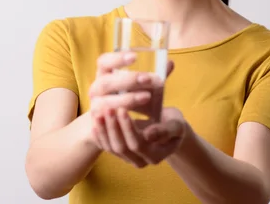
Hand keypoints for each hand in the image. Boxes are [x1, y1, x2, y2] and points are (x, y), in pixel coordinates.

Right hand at [88, 52, 166, 121]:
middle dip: (127, 80)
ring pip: (106, 102)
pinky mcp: (100, 122)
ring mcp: (96, 105)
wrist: (121, 122)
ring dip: (127, 99)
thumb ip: (154, 76)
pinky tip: (134, 115)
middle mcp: (96, 88)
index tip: (135, 56)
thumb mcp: (142, 86)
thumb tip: (170, 63)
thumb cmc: (132, 96)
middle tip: (148, 78)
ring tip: (147, 96)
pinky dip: (120, 116)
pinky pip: (107, 119)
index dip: (116, 59)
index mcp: (104, 74)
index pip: (104, 62)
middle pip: (105, 82)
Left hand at [88, 53, 183, 167]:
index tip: (122, 108)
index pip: (138, 143)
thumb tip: (149, 135)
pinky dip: (99, 134)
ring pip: (111, 148)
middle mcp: (141, 161)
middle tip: (107, 108)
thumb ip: (166, 131)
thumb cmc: (173, 123)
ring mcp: (128, 158)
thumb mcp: (176, 125)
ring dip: (103, 130)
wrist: (166, 127)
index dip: (128, 127)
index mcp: (155, 156)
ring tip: (98, 112)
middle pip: (122, 147)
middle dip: (113, 127)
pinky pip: (106, 146)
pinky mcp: (119, 152)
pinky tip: (94, 121)